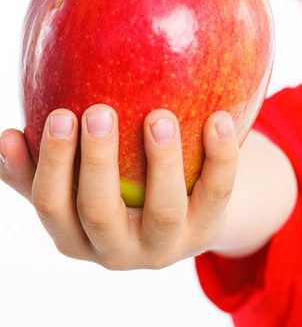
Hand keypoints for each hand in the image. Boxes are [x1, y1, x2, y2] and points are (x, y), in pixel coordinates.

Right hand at [0, 105, 239, 269]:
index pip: (53, 205)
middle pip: (100, 211)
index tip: (54, 114)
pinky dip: (220, 155)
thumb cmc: (123, 190)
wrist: (189, 216)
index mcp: (79, 238)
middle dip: (96, 161)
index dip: (47, 164)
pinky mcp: (208, 227)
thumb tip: (7, 134)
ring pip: (162, 208)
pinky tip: (218, 118)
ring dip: (160, 160)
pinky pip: (217, 190)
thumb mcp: (84, 189)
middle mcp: (120, 249)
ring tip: (158, 116)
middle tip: (97, 112)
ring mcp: (168, 243)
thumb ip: (47, 167)